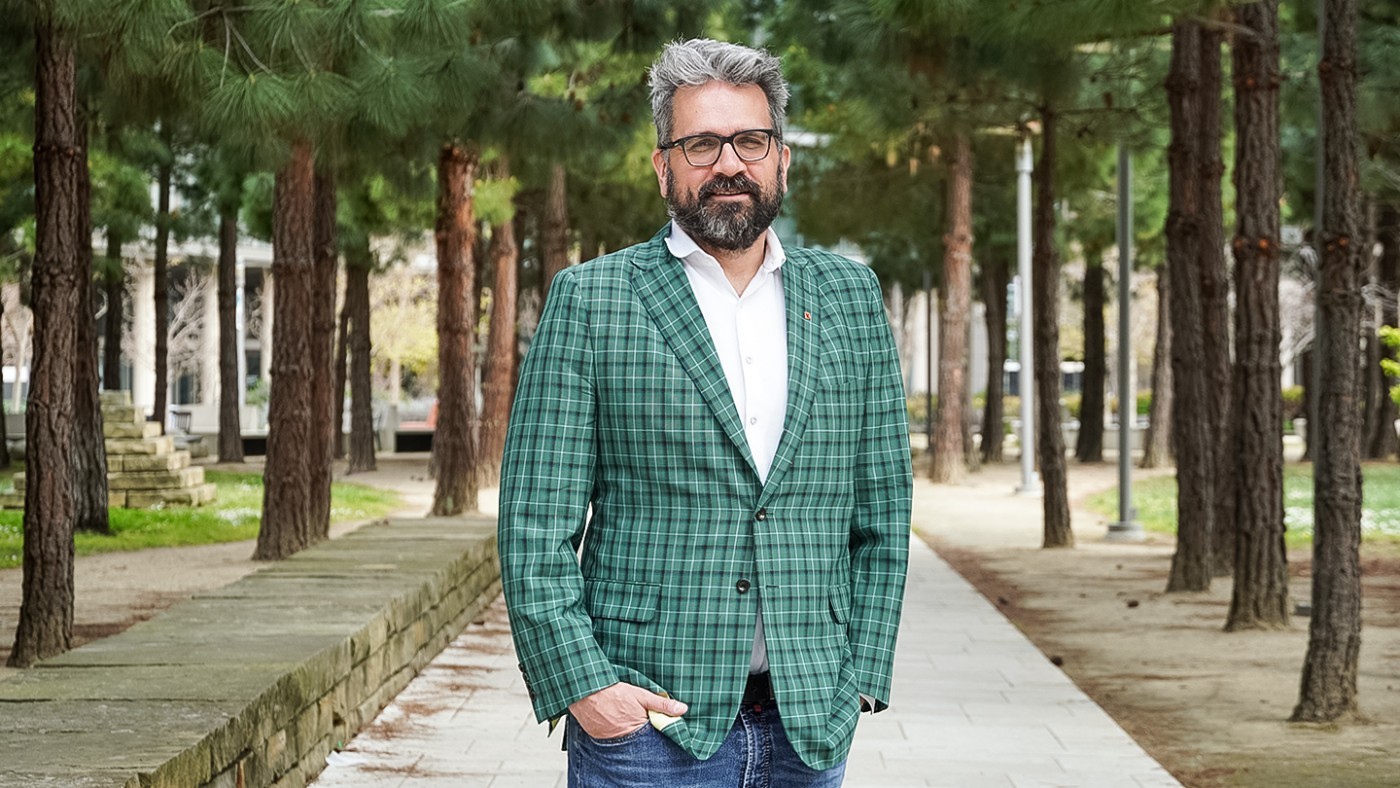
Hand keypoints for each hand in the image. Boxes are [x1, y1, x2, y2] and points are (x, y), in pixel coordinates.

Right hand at [568, 683, 687, 739]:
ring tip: (622, 715)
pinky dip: (611, 729)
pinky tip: (611, 718)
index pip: (651, 734)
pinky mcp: (596, 735)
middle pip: (636, 737)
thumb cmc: (612, 690)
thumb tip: (682, 709)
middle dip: (639, 729)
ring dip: (624, 729)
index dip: (654, 727)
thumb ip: (662, 704)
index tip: (655, 722)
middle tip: (635, 716)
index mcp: (636, 727)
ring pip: (622, 737)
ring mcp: (607, 738)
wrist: (584, 689)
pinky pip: (608, 736)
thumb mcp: (640, 694)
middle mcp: (622, 737)